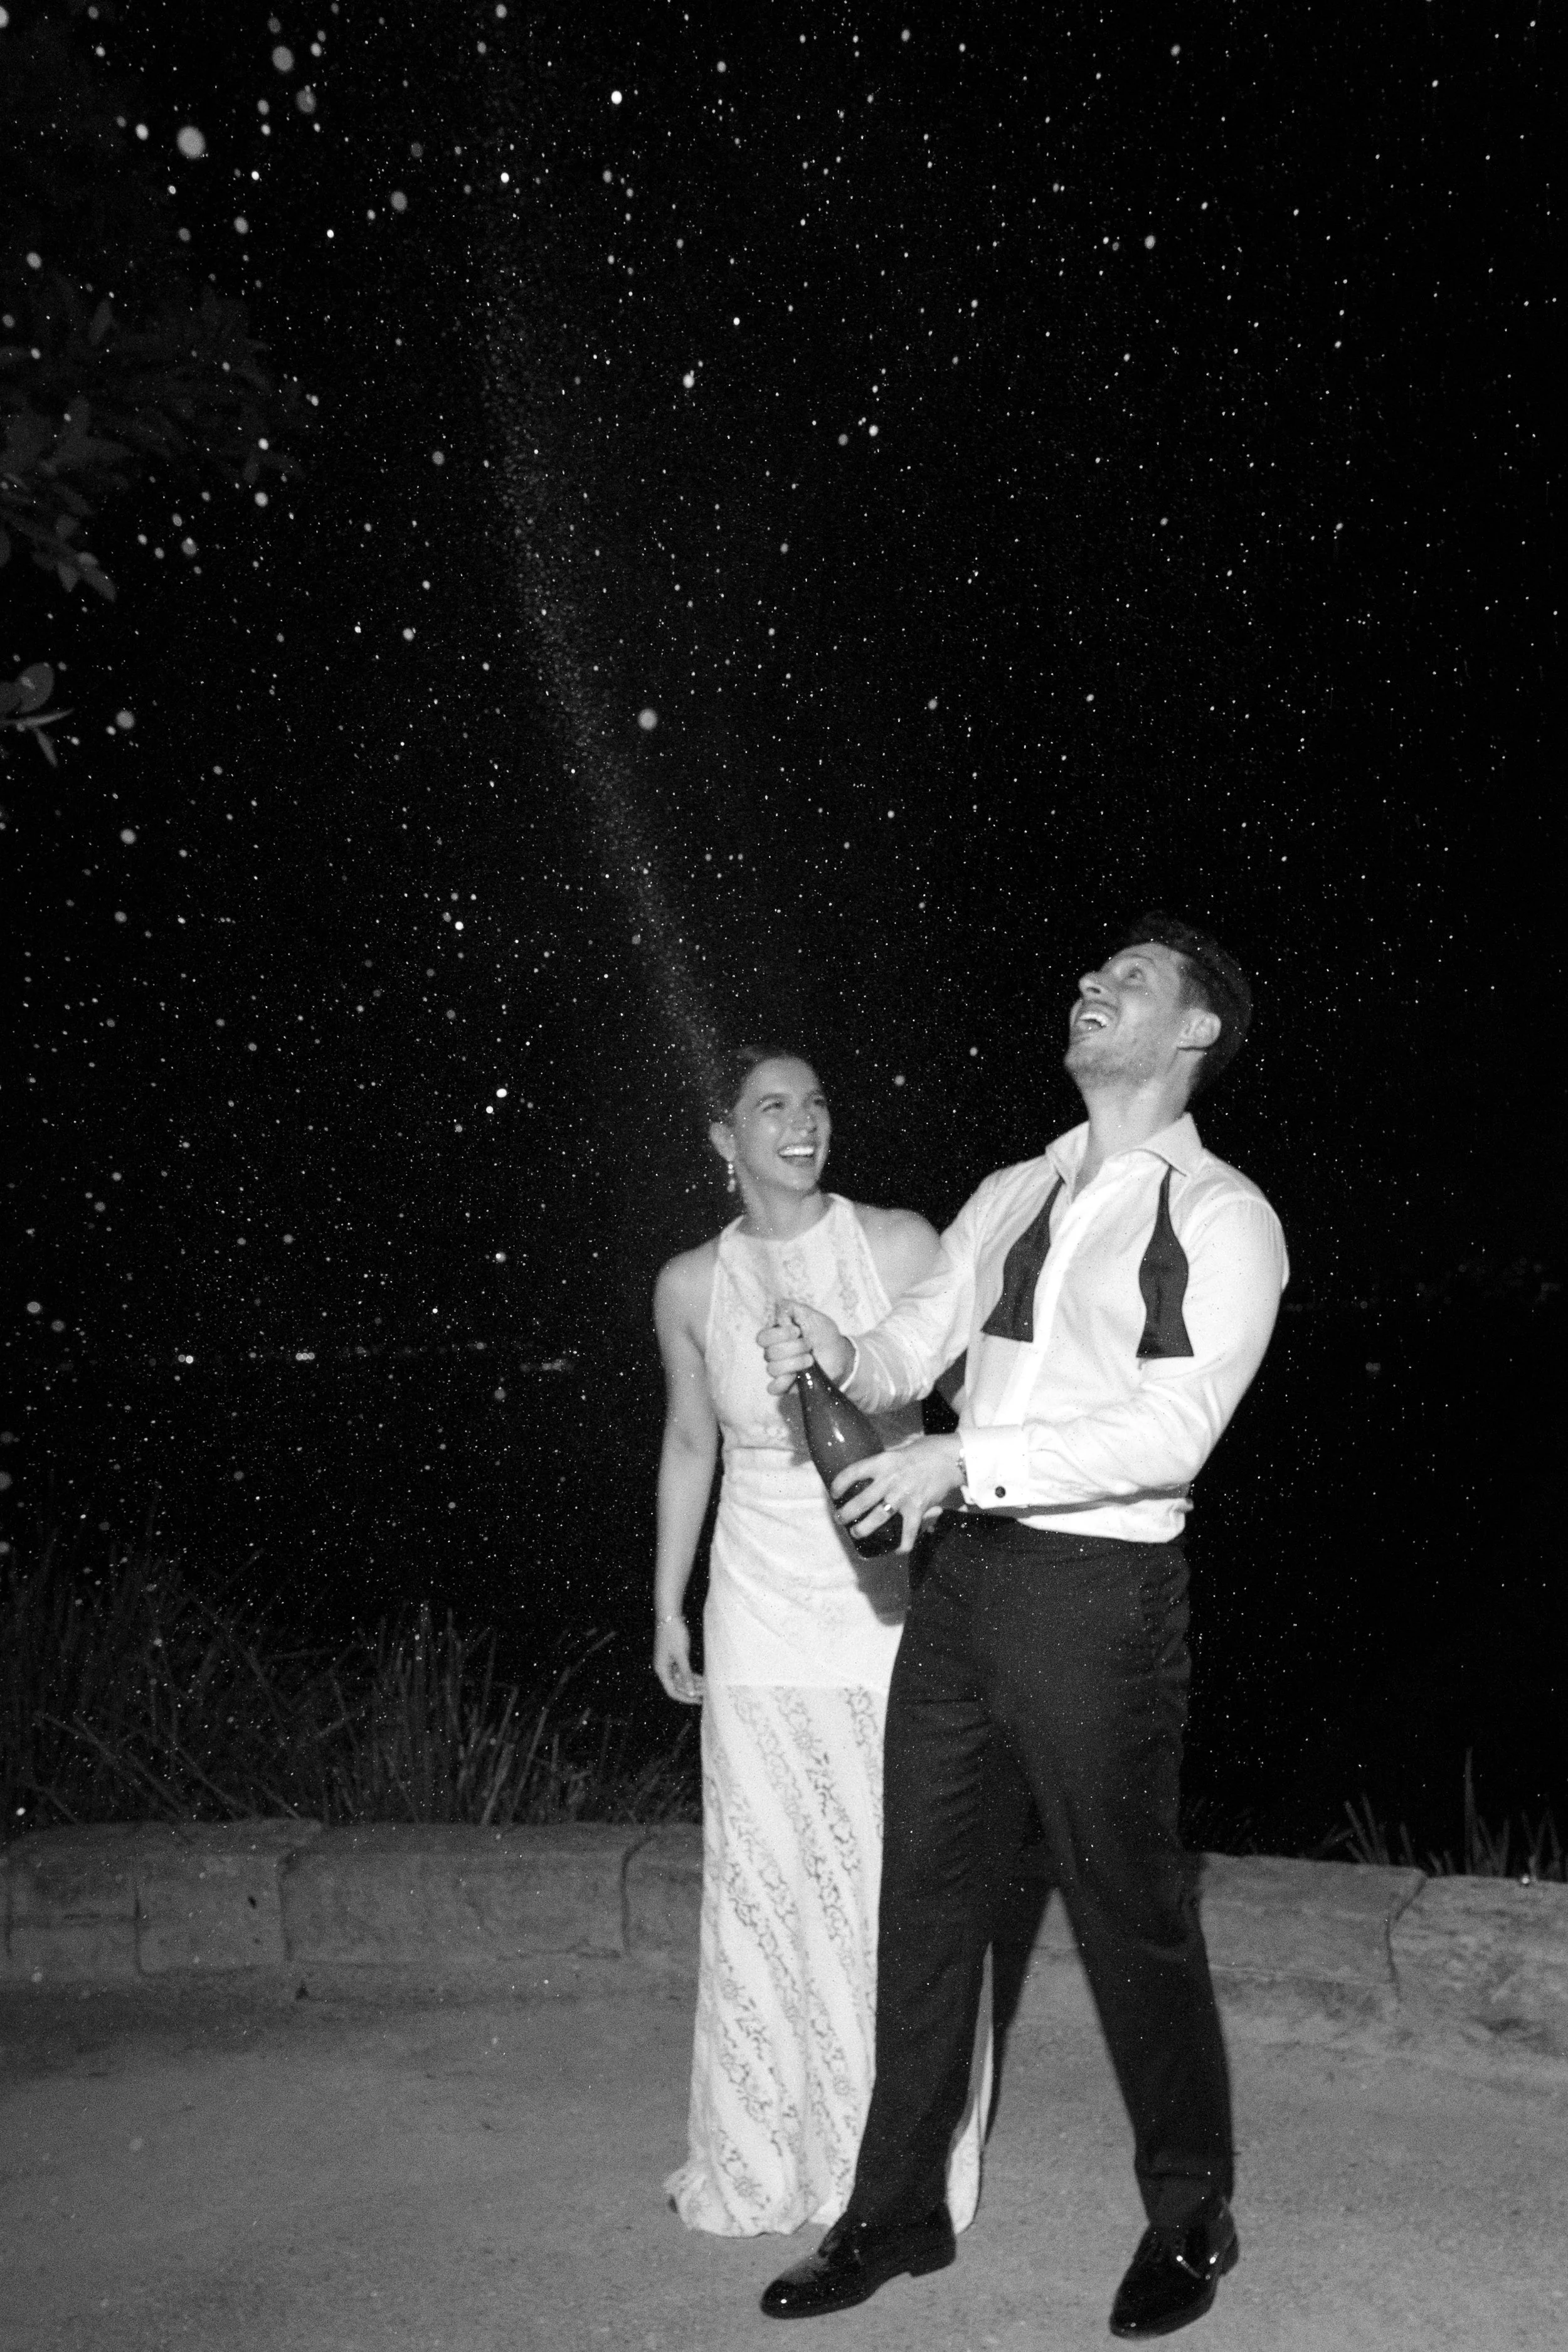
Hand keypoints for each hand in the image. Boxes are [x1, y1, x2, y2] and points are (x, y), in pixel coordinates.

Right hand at [653, 1615, 704, 1705]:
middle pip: (677, 1686)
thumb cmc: (673, 1635)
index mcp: (662, 1670)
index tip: (698, 1701)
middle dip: (691, 1690)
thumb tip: (690, 1692)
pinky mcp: (673, 1657)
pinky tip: (701, 1677)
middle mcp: (663, 1669)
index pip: (673, 1691)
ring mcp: (668, 1663)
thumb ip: (686, 1675)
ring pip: (681, 1678)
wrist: (669, 1616)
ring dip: (692, 1682)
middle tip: (706, 1692)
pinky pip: (682, 1670)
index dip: (685, 1698)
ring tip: (707, 1685)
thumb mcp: (681, 1656)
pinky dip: (691, 1674)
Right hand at [758, 1297, 852, 1393]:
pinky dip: (783, 1382)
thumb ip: (793, 1309)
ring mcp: (780, 1370)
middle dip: (794, 1347)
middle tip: (809, 1345)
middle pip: (769, 1353)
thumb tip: (777, 1306)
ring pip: (773, 1369)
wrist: (840, 1355)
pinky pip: (773, 1388)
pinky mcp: (787, 1385)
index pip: (762, 1337)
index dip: (779, 1335)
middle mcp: (774, 1353)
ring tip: (810, 1359)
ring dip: (795, 1362)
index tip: (798, 1331)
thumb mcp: (813, 1316)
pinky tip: (797, 1376)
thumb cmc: (825, 1335)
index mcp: (776, 1336)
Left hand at [831, 1433, 964, 1554]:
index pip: (852, 1472)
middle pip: (861, 1501)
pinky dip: (902, 1545)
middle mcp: (890, 1479)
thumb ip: (884, 1463)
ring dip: (863, 1529)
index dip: (839, 1484)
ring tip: (856, 1533)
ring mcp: (904, 1496)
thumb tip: (869, 1472)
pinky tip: (896, 1550)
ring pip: (877, 1518)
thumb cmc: (925, 1451)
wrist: (952, 1457)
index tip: (834, 1493)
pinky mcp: (918, 1508)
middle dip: (846, 1513)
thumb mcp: (899, 1450)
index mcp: (883, 1462)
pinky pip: (907, 1533)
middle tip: (840, 1518)